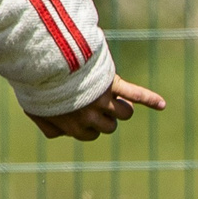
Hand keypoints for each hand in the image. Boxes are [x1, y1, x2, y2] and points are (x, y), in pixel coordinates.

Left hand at [27, 75, 165, 140]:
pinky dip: (150, 99)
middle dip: (104, 116)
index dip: (86, 124)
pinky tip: (161, 105)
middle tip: (89, 100)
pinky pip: (136, 93)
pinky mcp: (112, 84)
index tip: (76, 110)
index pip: (91, 135)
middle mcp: (91, 117)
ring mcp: (103, 100)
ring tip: (110, 96)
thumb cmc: (38, 87)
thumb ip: (49, 127)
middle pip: (110, 126)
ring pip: (124, 113)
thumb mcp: (36, 111)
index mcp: (73, 127)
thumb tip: (62, 135)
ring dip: (120, 106)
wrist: (45, 62)